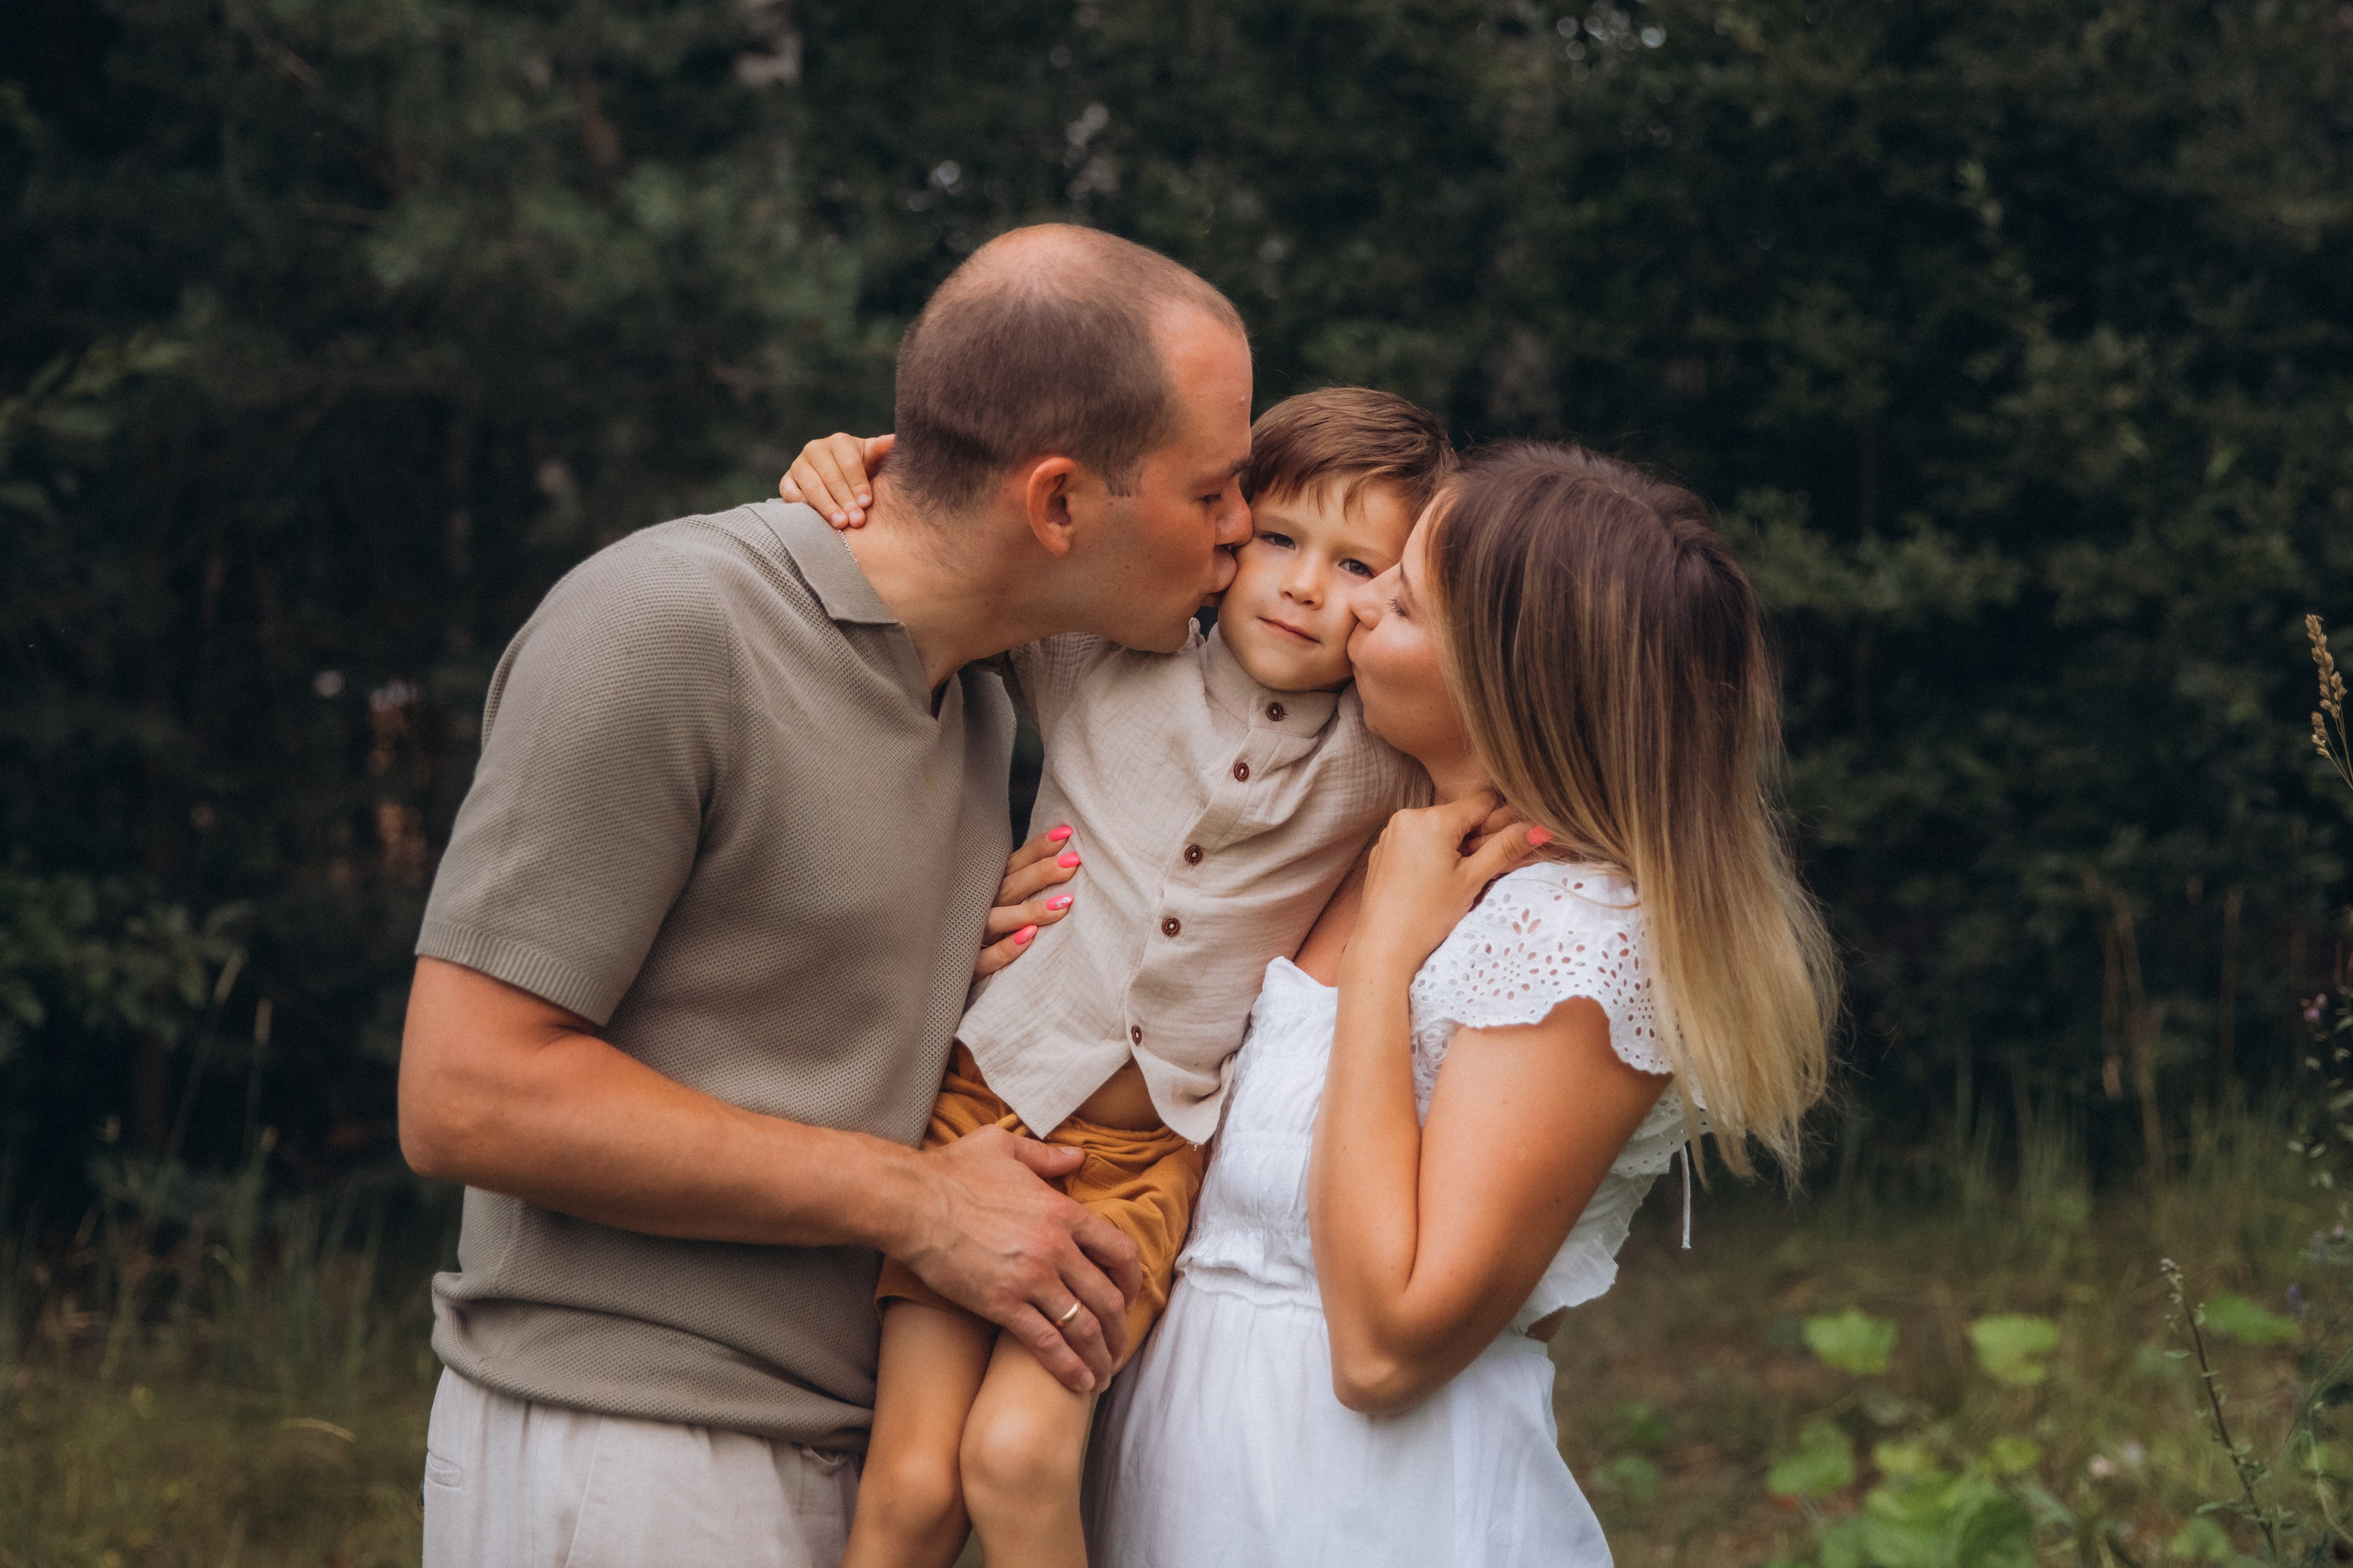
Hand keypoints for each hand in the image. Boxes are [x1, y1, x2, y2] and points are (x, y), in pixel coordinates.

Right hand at [778, 432, 892, 527]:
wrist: (841, 481)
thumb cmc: (864, 470)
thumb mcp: (874, 460)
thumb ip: (881, 451)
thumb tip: (892, 440)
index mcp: (839, 441)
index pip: (848, 462)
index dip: (858, 483)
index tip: (867, 503)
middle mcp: (815, 449)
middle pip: (830, 476)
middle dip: (845, 500)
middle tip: (857, 521)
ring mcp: (799, 464)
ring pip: (811, 486)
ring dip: (827, 506)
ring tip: (841, 524)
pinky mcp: (787, 481)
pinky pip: (791, 494)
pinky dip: (804, 507)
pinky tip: (818, 521)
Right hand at [897, 1126, 1142, 1391]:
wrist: (911, 1201)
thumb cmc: (953, 1171)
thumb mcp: (1005, 1146)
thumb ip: (1048, 1155)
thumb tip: (1077, 1156)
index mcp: (1063, 1211)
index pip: (1119, 1252)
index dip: (1131, 1281)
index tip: (1128, 1298)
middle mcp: (1056, 1247)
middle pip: (1107, 1297)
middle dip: (1119, 1328)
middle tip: (1118, 1346)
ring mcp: (1031, 1278)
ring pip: (1083, 1326)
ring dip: (1100, 1355)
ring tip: (1103, 1374)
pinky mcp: (1002, 1304)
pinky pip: (1047, 1344)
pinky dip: (1068, 1368)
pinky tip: (1079, 1384)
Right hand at [975, 825, 1082, 976]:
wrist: (940, 969)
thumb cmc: (980, 928)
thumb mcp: (995, 898)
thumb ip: (1020, 877)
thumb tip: (1062, 850)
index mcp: (986, 888)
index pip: (1014, 864)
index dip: (1038, 848)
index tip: (1067, 833)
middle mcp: (978, 908)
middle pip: (1010, 887)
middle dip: (1041, 873)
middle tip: (1072, 862)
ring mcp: (971, 937)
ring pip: (999, 920)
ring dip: (1030, 911)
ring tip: (1064, 903)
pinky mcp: (969, 967)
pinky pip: (987, 958)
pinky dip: (1007, 948)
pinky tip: (1030, 937)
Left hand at [1342, 792, 1547, 980]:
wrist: (1382, 946)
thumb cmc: (1427, 916)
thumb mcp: (1472, 880)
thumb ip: (1506, 848)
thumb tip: (1540, 827)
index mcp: (1432, 818)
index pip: (1483, 802)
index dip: (1501, 822)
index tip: (1506, 846)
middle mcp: (1407, 816)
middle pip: (1459, 815)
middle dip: (1475, 838)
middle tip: (1479, 871)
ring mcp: (1391, 832)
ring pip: (1438, 828)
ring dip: (1454, 846)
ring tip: (1452, 881)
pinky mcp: (1382, 849)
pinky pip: (1417, 840)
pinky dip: (1431, 853)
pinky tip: (1432, 883)